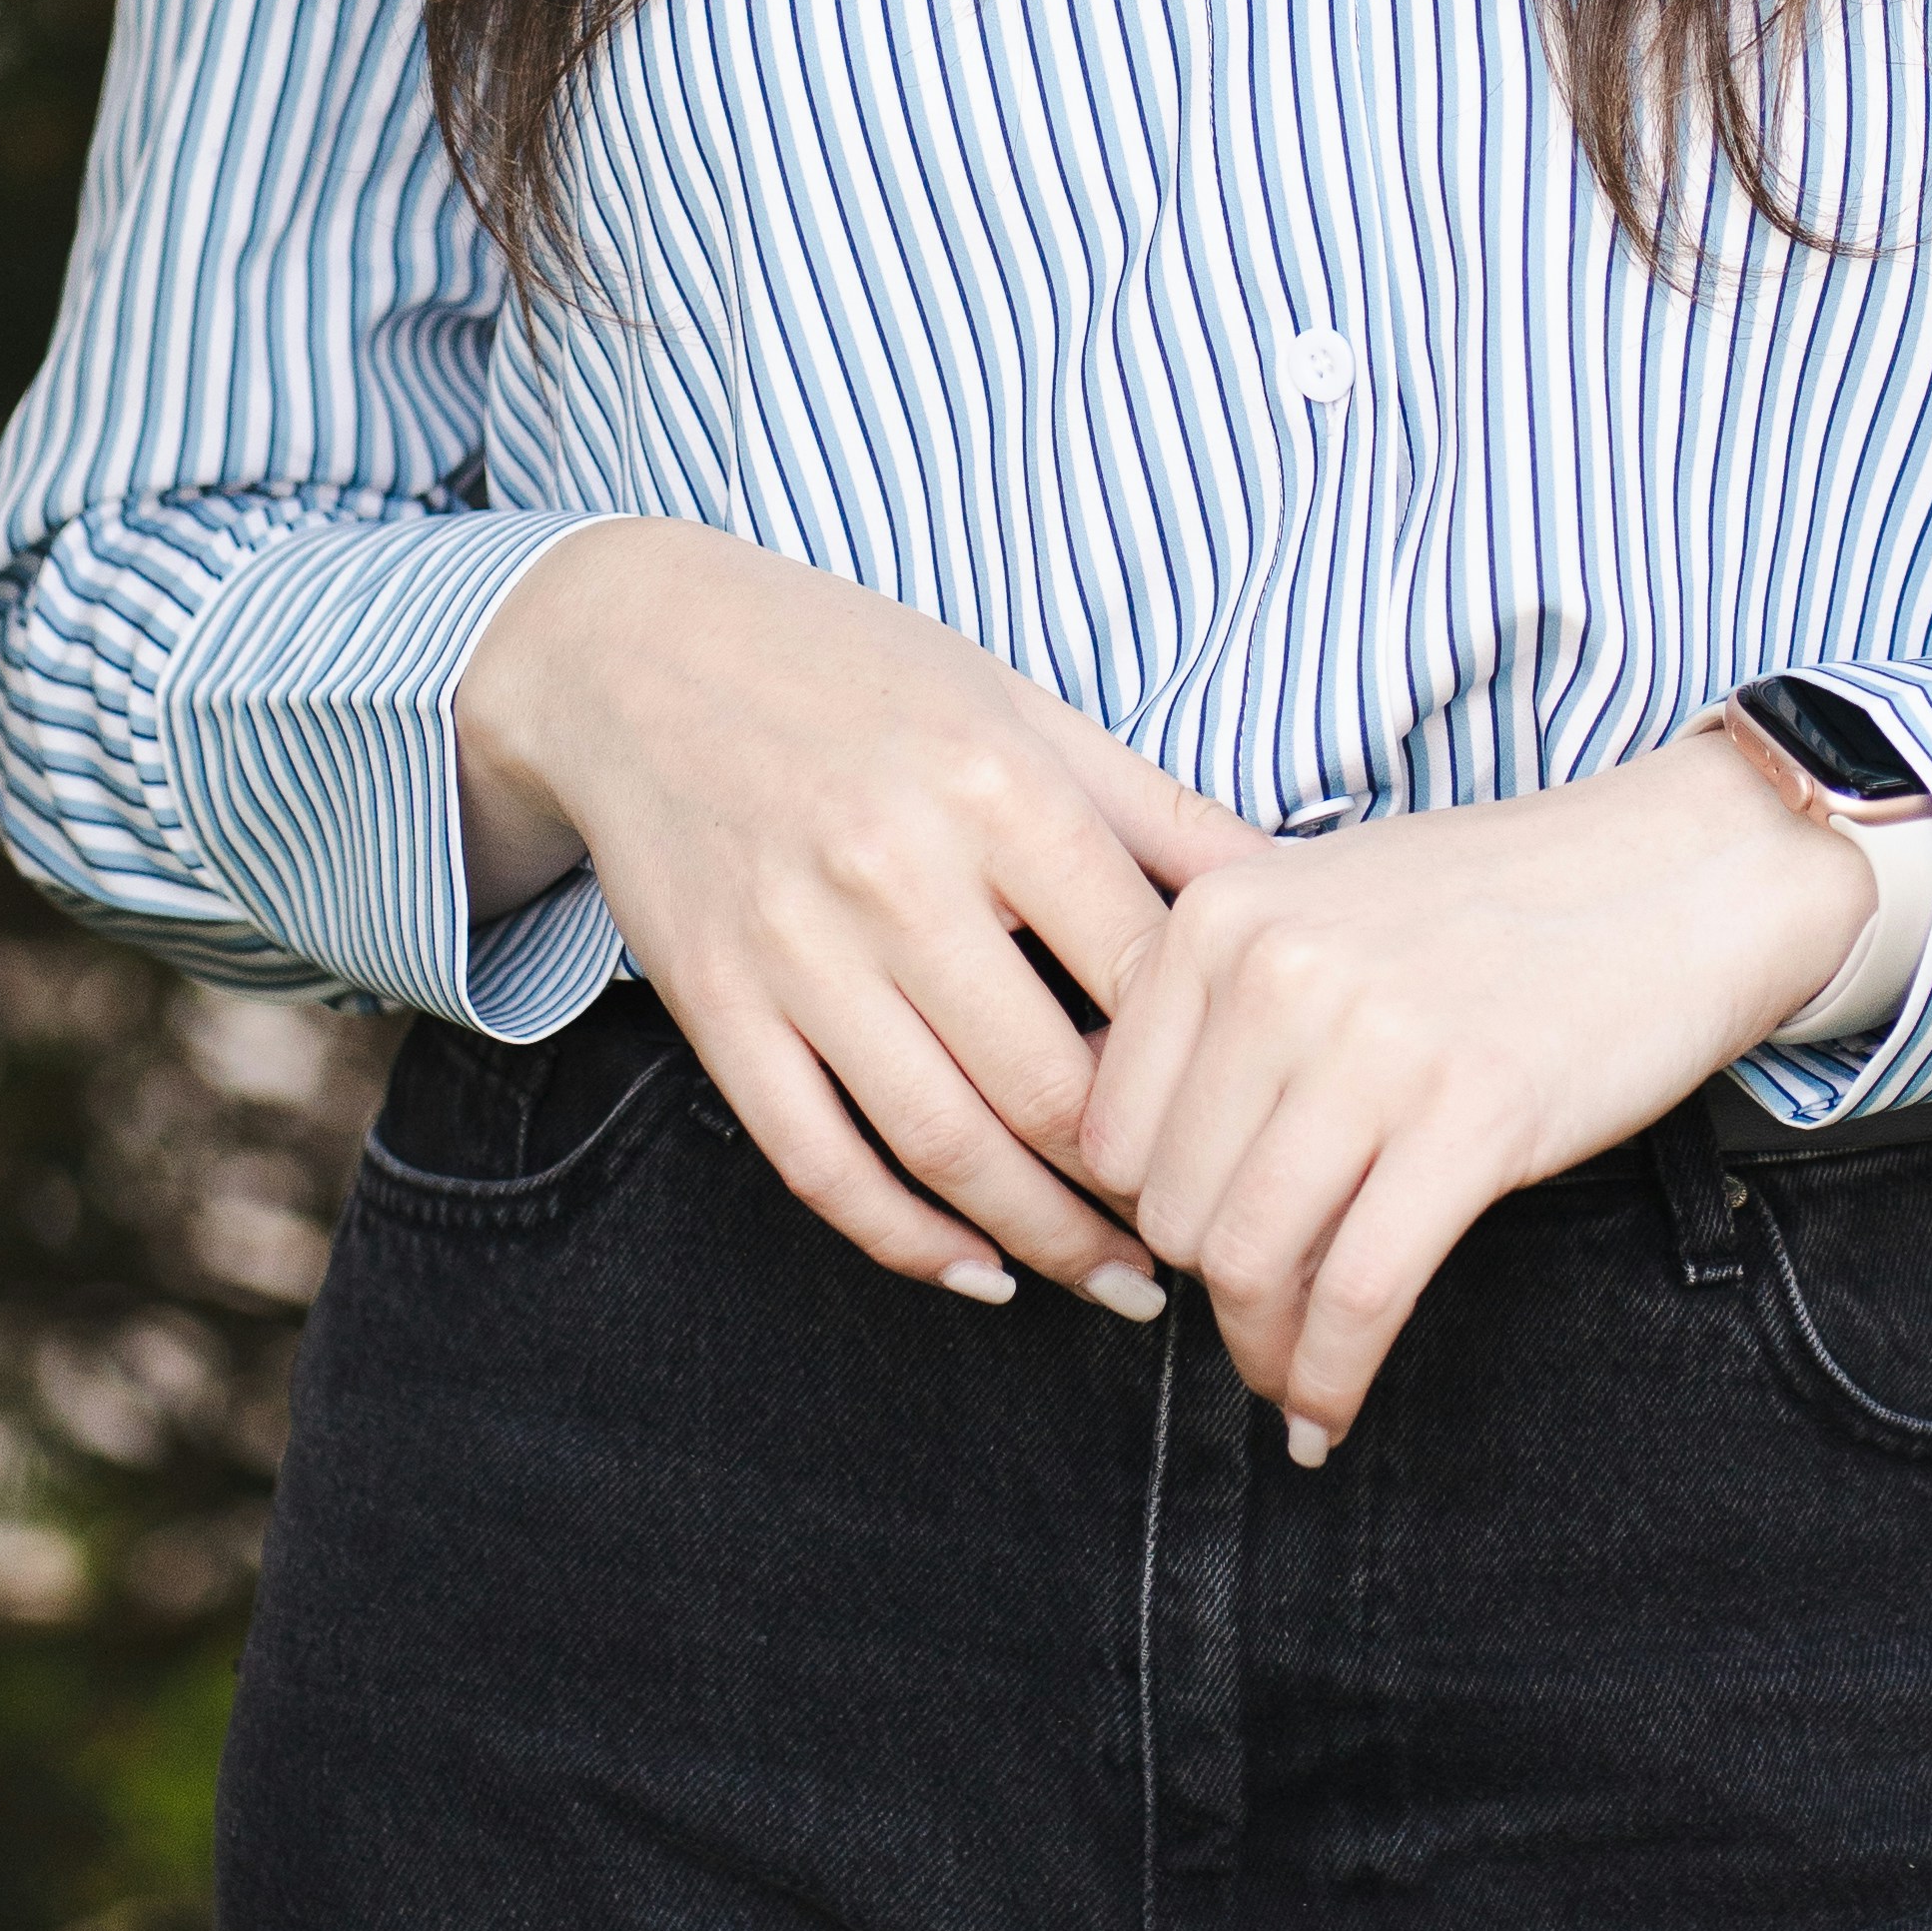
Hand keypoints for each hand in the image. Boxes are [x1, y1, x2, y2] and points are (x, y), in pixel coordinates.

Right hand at [455, 520, 1269, 1315]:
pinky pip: (821, 1161)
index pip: (1141, 971)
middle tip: (1207, 1227)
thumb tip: (1293, 890)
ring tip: (1119, 1279)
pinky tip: (979, 1270)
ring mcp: (797, 950)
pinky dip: (906, 1239)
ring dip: (1046, 1238)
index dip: (1215, 1067)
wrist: (638, 651)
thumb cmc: (856, 671)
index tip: (1262, 1119)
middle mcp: (897, 872)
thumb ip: (1153, 811)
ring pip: (945, 1145)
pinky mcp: (716, 1007)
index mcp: (996, 786)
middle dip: (1143, 1183)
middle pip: (1052, 1085)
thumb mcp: (1021, 705)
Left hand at [1070, 727, 1872, 1456]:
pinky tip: (1330, 1408)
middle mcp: (1277, 970)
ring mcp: (1374, 1044)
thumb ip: (1217, 1003)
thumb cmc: (1500, 900)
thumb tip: (1126, 1166)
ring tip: (1288, 1376)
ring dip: (1263, 1351)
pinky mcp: (1472, 1118)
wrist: (1680, 872)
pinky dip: (1332, 1376)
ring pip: (1251, 1262)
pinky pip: (1361, 1293)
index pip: (1107, 1129)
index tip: (1196, 1247)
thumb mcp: (1319, 903)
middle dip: (1210, 1287)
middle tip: (1260, 1314)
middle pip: (1172, 1208)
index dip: (1146, 1214)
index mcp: (1219, 913)